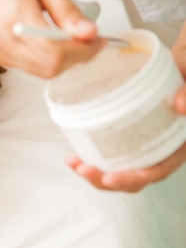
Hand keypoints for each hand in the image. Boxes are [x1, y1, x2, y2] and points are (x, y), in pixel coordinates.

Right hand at [0, 0, 103, 76]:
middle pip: (50, 66)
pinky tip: (49, 39)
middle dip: (76, 55)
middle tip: (88, 37)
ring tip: (68, 34)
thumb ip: (67, 10)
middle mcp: (2, 41)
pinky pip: (31, 67)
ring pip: (42, 71)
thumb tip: (88, 33)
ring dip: (63, 57)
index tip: (98, 40)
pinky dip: (47, 57)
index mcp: (14, 18)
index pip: (55, 52)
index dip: (83, 50)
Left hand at [66, 42, 185, 192]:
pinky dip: (90, 158)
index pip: (156, 171)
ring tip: (73, 163)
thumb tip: (180, 105)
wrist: (178, 67)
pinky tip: (73, 156)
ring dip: (94, 172)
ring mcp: (142, 146)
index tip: (110, 178)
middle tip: (84, 170)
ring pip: (118, 171)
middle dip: (105, 180)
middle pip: (133, 178)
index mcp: (178, 145)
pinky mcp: (127, 138)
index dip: (133, 179)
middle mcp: (160, 150)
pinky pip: (108, 155)